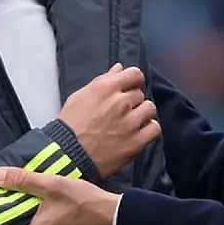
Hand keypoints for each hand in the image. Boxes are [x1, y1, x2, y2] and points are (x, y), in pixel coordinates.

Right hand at [59, 63, 159, 177]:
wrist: (68, 155)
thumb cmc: (70, 125)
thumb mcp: (79, 96)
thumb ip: (102, 80)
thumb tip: (119, 68)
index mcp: (106, 88)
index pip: (135, 74)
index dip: (133, 80)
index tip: (129, 87)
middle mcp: (120, 102)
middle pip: (139, 93)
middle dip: (132, 100)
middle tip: (121, 111)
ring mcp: (130, 122)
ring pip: (150, 108)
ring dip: (142, 113)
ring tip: (131, 121)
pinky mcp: (136, 141)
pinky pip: (155, 128)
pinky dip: (149, 129)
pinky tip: (139, 131)